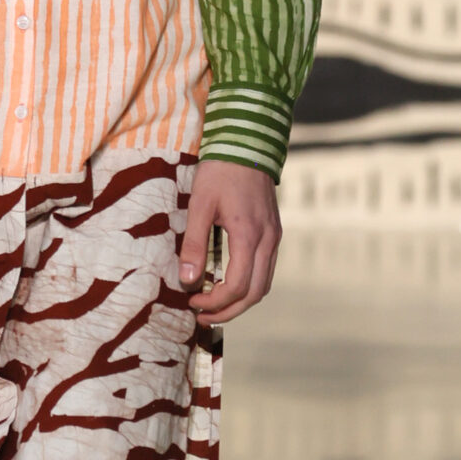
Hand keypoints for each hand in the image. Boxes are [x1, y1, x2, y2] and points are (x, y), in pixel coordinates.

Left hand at [178, 158, 281, 327]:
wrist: (248, 144)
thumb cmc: (221, 171)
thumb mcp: (199, 205)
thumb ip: (193, 244)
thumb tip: (186, 280)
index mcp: (249, 236)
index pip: (237, 286)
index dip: (214, 302)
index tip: (192, 301)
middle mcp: (268, 241)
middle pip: (255, 293)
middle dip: (229, 310)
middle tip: (202, 315)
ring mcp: (274, 237)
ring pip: (264, 284)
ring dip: (241, 301)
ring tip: (215, 305)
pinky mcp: (274, 232)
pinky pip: (266, 269)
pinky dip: (249, 284)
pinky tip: (229, 282)